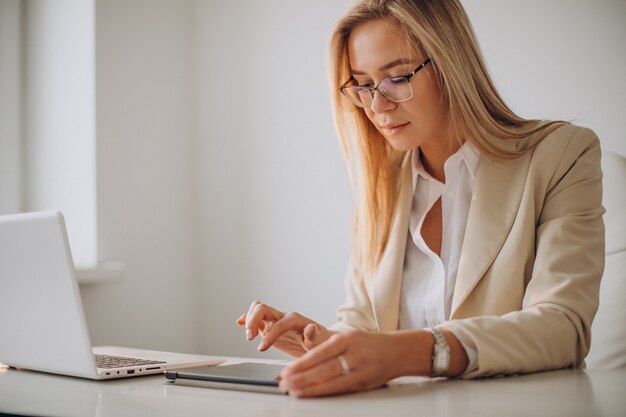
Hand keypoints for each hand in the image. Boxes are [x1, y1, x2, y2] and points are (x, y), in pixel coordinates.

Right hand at [236, 301, 333, 356]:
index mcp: (295, 319)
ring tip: (248, 336)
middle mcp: (283, 317)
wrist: (320, 343)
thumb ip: (315, 336)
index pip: (279, 323)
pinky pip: (255, 318)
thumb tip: (311, 328)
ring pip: (257, 309)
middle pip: (263, 308)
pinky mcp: (269, 327)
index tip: (262, 348)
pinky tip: (240, 323)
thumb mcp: (321, 341)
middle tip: (250, 337)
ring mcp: (275, 320)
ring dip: (249, 320)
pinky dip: (246, 319)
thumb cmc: (321, 342)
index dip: (270, 335)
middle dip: (253, 320)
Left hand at [277, 330, 406, 396]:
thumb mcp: (347, 337)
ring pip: (332, 382)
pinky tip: (312, 394)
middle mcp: (354, 354)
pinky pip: (341, 389)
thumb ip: (325, 347)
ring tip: (293, 391)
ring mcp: (360, 370)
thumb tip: (301, 362)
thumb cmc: (368, 344)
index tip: (286, 370)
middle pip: (324, 369)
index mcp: (347, 339)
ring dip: (310, 388)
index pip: (320, 353)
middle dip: (302, 378)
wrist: (398, 352)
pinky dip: (324, 392)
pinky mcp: (364, 383)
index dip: (302, 363)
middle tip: (284, 383)